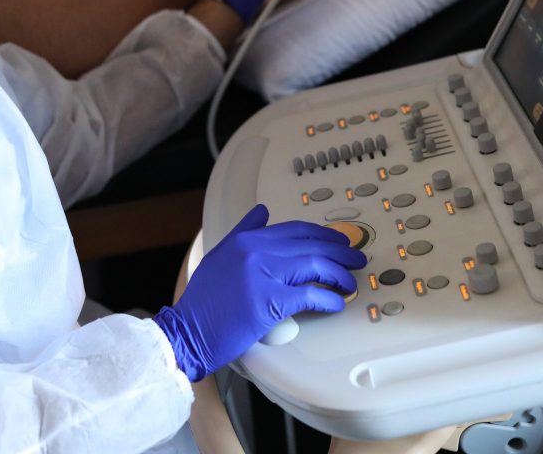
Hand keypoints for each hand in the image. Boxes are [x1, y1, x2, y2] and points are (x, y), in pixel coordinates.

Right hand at [152, 204, 364, 380]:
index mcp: (246, 239)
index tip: (338, 241)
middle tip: (355, 259)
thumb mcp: (220, 255)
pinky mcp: (270, 303)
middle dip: (340, 251)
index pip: (295, 230)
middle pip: (311, 245)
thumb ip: (243, 230)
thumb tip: (262, 213)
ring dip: (339, 274)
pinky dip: (328, 299)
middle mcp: (256, 252)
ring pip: (315, 266)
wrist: (188, 330)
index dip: (323, 234)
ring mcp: (263, 276)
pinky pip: (310, 296)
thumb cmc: (203, 300)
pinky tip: (336, 303)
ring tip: (349, 282)